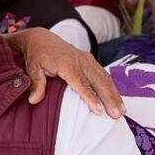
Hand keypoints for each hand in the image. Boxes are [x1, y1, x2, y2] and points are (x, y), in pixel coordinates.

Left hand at [8, 28, 123, 117]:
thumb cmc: (37, 56)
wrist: (41, 39)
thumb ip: (36, 84)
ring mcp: (87, 60)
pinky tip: (117, 100)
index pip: (81, 83)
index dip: (90, 97)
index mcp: (67, 63)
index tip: (98, 110)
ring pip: (104, 78)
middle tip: (115, 115)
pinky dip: (112, 88)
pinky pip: (104, 75)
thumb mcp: (33, 69)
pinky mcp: (90, 61)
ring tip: (121, 111)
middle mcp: (81, 60)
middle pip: (98, 81)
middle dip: (108, 98)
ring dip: (114, 95)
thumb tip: (34, 100)